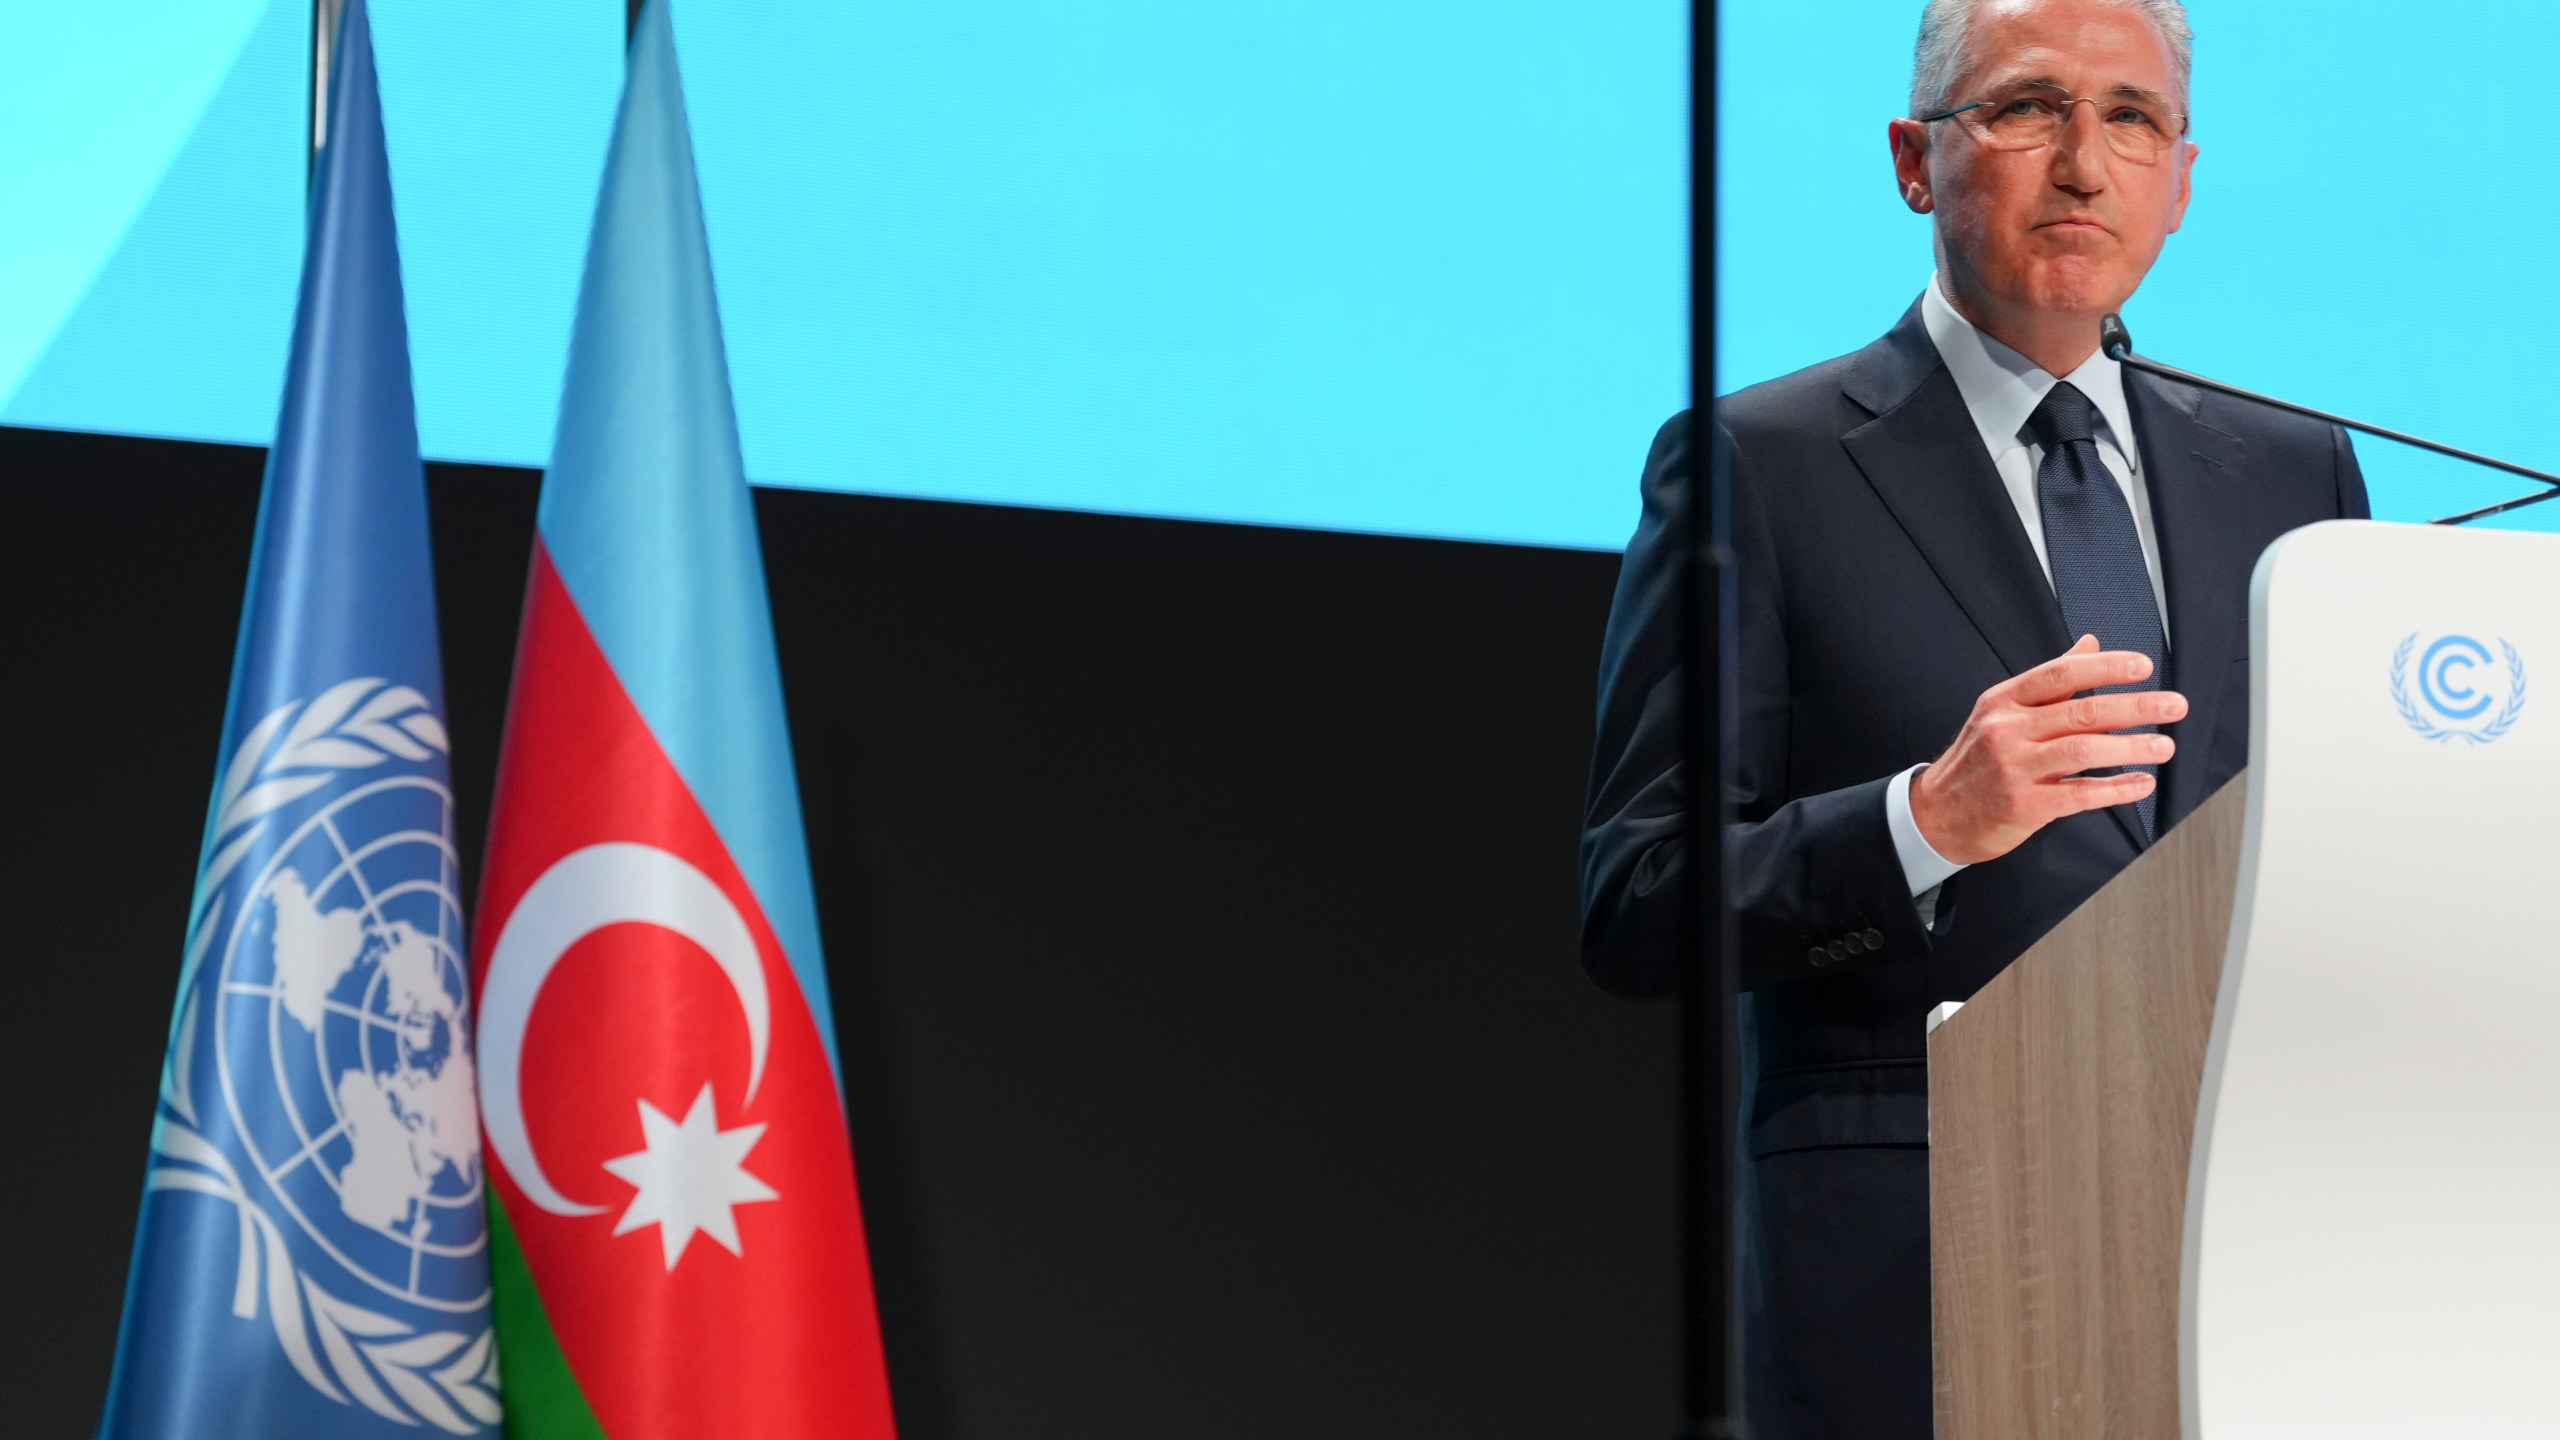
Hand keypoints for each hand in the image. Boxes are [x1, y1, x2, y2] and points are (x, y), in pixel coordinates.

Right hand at [1908, 635, 2186, 865]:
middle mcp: (2007, 730)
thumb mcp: (2001, 711)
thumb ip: (2050, 681)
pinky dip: (2116, 790)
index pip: (2059, 674)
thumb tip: (2091, 644)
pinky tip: (2140, 785)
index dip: (2104, 668)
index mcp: (2003, 701)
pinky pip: (2080, 794)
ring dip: (2132, 748)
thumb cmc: (1976, 761)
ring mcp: (2014, 768)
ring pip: (2084, 751)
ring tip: (2165, 747)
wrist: (1936, 814)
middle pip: (2081, 711)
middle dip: (2136, 707)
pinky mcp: (2024, 806)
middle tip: (2174, 705)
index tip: (2142, 667)